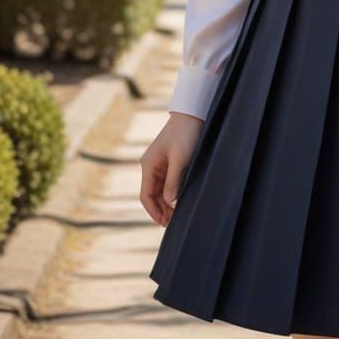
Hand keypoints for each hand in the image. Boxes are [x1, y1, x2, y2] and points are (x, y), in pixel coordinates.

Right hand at [140, 111, 203, 226]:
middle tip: (175, 223)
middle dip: (161, 210)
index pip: (146, 195)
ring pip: (160, 190)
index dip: (154, 211)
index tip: (165, 224)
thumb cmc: (185, 134)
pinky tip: (181, 201)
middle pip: (152, 195)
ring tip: (178, 215)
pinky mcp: (169, 162)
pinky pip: (167, 183)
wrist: (192, 114)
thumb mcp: (180, 158)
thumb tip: (169, 203)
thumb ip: (174, 180)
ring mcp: (159, 164)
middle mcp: (151, 166)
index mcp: (148, 165)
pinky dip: (172, 193)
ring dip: (167, 203)